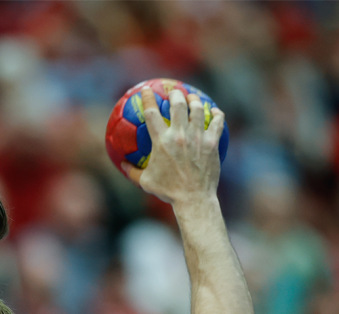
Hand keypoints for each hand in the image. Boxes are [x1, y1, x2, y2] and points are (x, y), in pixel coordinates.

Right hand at [121, 87, 225, 204]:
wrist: (193, 199)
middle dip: (175, 94)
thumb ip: (132, 171)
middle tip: (174, 92)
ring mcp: (197, 138)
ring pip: (197, 109)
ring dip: (194, 100)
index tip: (146, 89)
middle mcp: (179, 135)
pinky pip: (216, 122)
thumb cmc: (168, 191)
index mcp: (161, 142)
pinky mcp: (212, 143)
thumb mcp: (145, 182)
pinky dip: (216, 114)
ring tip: (192, 98)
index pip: (152, 112)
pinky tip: (214, 111)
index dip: (148, 97)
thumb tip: (122, 164)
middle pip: (178, 104)